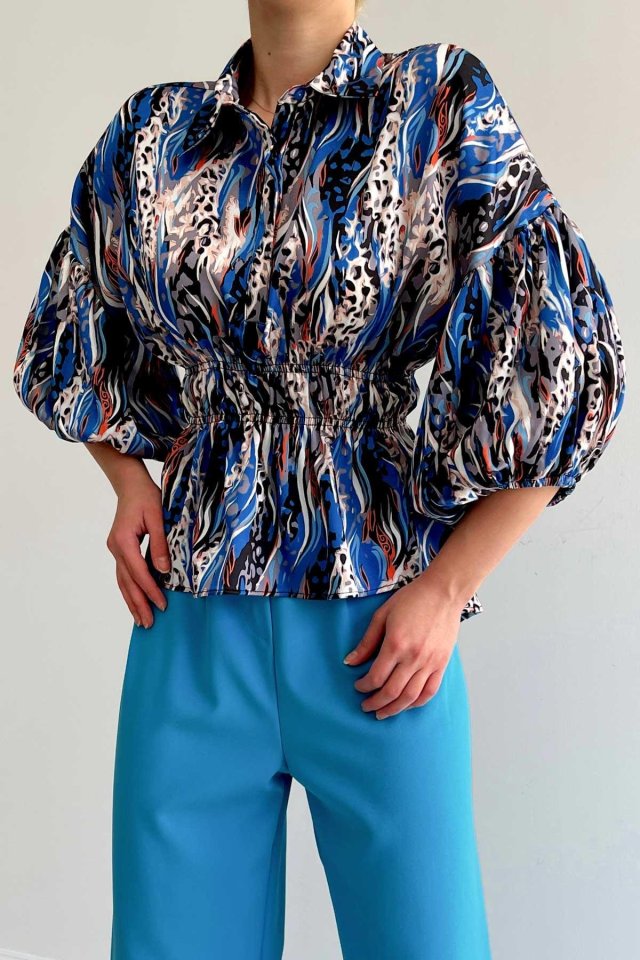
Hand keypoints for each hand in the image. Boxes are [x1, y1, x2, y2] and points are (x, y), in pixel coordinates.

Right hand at [106, 470, 169, 627]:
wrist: (130, 484)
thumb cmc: (146, 496)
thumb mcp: (158, 517)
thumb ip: (161, 543)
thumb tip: (163, 569)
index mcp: (123, 541)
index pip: (138, 572)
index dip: (150, 590)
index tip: (162, 604)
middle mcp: (116, 548)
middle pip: (127, 582)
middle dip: (138, 604)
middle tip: (148, 623)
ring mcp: (115, 549)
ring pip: (122, 581)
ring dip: (132, 601)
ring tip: (141, 620)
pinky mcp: (120, 549)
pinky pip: (124, 574)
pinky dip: (130, 589)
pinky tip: (136, 601)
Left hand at [343, 573, 463, 718]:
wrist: (443, 593)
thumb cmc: (412, 600)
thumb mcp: (382, 615)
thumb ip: (367, 642)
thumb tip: (350, 662)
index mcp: (396, 644)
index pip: (376, 677)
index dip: (364, 686)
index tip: (358, 686)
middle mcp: (413, 657)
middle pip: (392, 691)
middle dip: (375, 703)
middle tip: (366, 706)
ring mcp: (430, 662)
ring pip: (410, 696)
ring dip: (394, 709)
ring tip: (383, 713)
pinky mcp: (442, 664)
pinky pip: (430, 691)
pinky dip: (417, 702)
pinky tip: (406, 705)